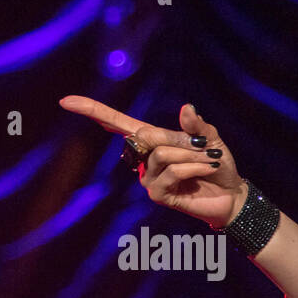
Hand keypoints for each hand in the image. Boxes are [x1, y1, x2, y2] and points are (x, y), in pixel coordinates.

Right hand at [58, 96, 245, 227]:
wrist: (232, 195)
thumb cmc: (218, 166)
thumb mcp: (210, 140)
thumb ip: (196, 125)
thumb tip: (186, 107)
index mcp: (152, 141)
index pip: (117, 123)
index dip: (93, 111)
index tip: (66, 102)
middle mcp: (144, 158)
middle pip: (145, 136)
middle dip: (179, 138)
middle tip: (204, 147)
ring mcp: (148, 177)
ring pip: (162, 155)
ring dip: (191, 156)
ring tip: (208, 162)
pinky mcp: (157, 194)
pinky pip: (171, 172)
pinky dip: (193, 167)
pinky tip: (207, 170)